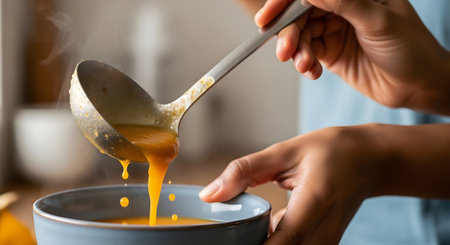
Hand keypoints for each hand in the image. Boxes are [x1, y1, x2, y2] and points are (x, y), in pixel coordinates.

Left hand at [200, 124, 388, 243]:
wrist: (371, 160)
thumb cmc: (333, 150)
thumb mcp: (286, 151)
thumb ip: (245, 171)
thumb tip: (210, 195)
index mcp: (315, 202)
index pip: (282, 242)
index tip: (224, 241)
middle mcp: (324, 230)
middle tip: (225, 234)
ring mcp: (327, 242)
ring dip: (261, 243)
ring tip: (238, 231)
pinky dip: (273, 243)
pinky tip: (259, 230)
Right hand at [256, 0, 449, 113]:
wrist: (419, 87)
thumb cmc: (411, 49)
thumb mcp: (378, 21)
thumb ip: (343, 2)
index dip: (285, 3)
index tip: (266, 18)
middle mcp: (342, 8)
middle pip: (301, 15)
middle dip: (290, 33)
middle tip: (285, 52)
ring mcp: (335, 31)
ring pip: (302, 36)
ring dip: (298, 52)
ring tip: (306, 66)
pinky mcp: (331, 53)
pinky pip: (308, 55)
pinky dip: (305, 65)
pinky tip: (313, 73)